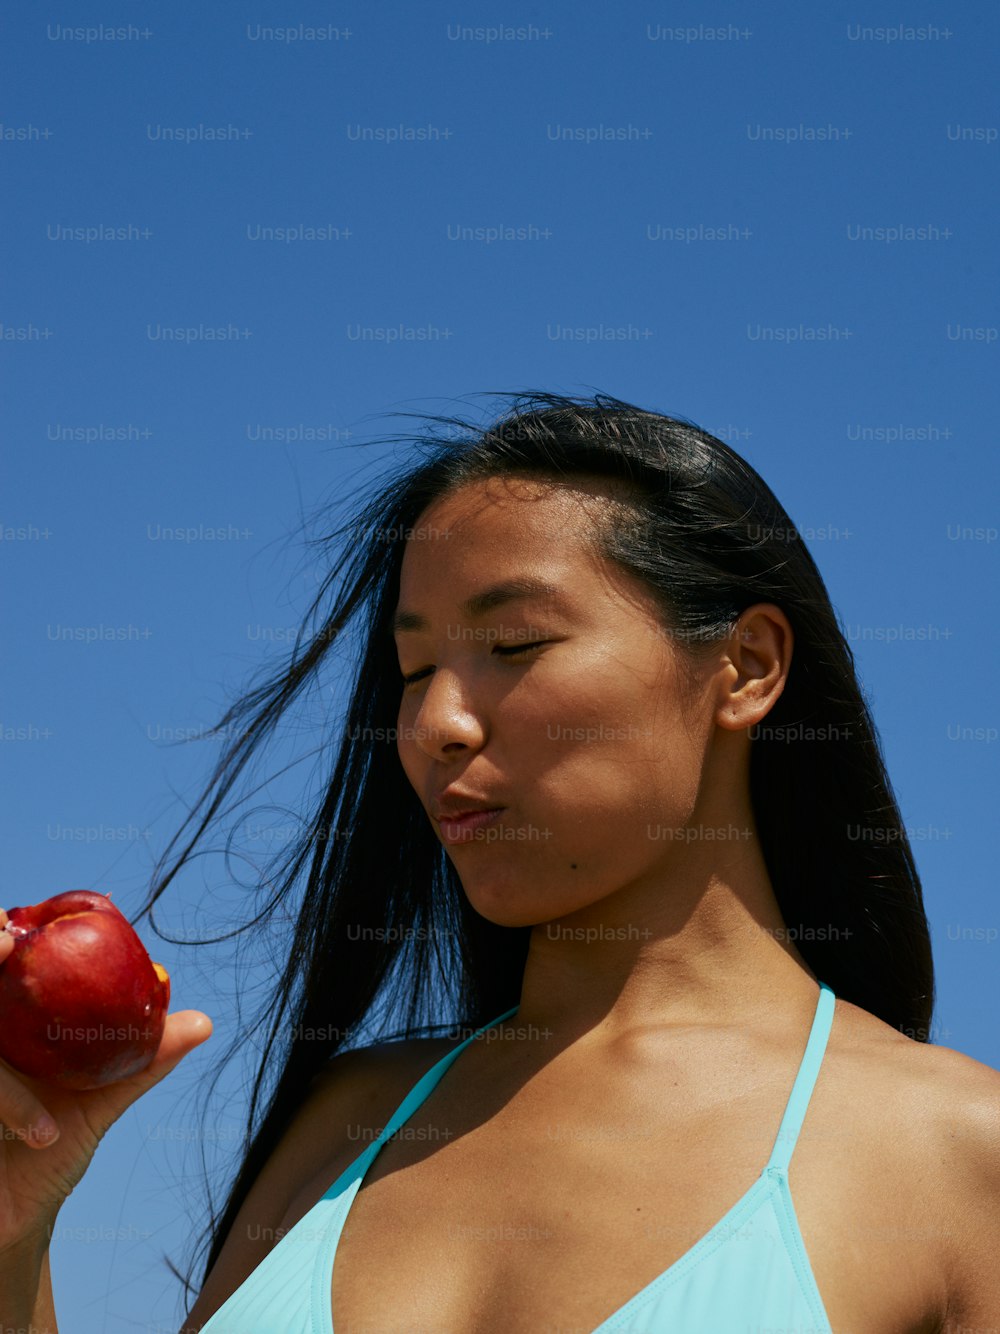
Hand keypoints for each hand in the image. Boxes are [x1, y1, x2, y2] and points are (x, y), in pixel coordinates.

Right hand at [0, 905, 212, 1251]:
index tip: (8, 926)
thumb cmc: (50, 1149)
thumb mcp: (99, 1102)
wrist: (15, 1219)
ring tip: (40, 1123)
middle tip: (2, 944)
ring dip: (6, 1087)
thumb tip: (203, 1022)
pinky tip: (42, 1135)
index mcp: (8, 1024)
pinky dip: (12, 1105)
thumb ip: (143, 1060)